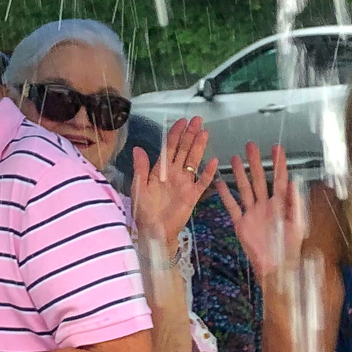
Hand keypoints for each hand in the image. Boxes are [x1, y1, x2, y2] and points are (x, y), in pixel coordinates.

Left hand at [131, 117, 218, 248]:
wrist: (153, 231)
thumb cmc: (144, 211)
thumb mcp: (139, 188)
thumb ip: (140, 168)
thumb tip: (137, 148)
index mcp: (160, 170)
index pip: (169, 147)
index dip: (175, 134)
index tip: (181, 121)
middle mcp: (174, 174)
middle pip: (183, 150)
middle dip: (190, 134)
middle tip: (197, 119)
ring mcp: (184, 183)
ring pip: (193, 161)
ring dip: (199, 147)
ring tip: (205, 133)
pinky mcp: (192, 196)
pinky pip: (202, 182)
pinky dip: (208, 173)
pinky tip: (214, 161)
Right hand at [217, 143, 307, 280]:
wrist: (275, 267)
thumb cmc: (289, 248)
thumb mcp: (297, 224)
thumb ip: (295, 203)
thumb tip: (293, 181)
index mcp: (280, 205)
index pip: (279, 179)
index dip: (279, 163)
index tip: (277, 148)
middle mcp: (265, 206)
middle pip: (259, 179)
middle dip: (255, 163)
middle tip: (251, 146)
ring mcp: (252, 213)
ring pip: (244, 189)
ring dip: (240, 174)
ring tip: (234, 159)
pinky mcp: (241, 224)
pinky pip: (232, 207)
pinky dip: (225, 195)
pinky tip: (220, 183)